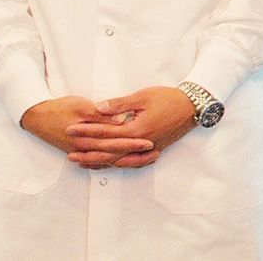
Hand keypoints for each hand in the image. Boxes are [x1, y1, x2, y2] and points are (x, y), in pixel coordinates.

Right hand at [21, 96, 155, 169]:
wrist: (37, 117)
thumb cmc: (59, 108)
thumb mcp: (81, 106)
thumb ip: (101, 115)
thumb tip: (120, 120)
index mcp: (88, 138)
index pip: (115, 142)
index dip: (133, 142)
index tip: (149, 142)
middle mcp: (86, 149)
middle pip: (114, 154)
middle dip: (134, 153)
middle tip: (152, 152)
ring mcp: (82, 152)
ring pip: (107, 160)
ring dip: (125, 160)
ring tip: (143, 159)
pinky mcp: (78, 151)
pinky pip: (98, 161)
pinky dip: (111, 162)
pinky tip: (120, 162)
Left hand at [64, 86, 198, 168]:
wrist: (192, 108)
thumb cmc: (169, 99)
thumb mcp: (143, 97)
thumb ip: (119, 104)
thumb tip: (99, 108)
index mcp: (136, 130)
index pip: (105, 132)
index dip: (87, 131)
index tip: (71, 129)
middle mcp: (140, 144)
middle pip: (109, 151)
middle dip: (88, 151)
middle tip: (69, 153)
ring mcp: (146, 150)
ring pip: (118, 160)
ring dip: (99, 161)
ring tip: (82, 163)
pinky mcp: (152, 150)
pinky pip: (130, 161)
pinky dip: (117, 163)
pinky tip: (108, 165)